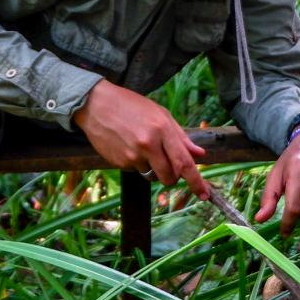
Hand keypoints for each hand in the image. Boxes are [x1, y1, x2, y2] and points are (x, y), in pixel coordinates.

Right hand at [73, 81, 210, 199]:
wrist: (96, 105)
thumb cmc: (131, 105)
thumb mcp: (160, 114)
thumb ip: (181, 136)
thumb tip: (199, 154)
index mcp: (162, 129)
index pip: (184, 162)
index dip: (196, 181)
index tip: (204, 194)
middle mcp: (148, 144)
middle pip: (169, 177)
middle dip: (172, 176)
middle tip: (167, 163)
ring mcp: (132, 155)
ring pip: (152, 176)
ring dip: (152, 168)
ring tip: (141, 146)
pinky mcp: (119, 163)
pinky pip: (136, 170)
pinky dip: (136, 163)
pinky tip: (127, 145)